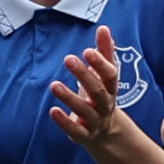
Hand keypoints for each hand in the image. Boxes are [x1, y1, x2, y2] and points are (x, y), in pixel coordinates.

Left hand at [48, 29, 144, 163]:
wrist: (106, 132)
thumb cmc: (100, 95)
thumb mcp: (103, 75)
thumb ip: (104, 52)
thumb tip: (104, 28)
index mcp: (110, 88)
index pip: (110, 75)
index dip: (100, 63)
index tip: (88, 50)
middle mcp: (105, 105)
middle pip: (98, 91)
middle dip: (84, 75)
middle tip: (68, 59)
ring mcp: (95, 121)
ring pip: (85, 110)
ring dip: (69, 97)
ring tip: (53, 85)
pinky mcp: (84, 135)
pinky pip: (76, 130)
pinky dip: (65, 122)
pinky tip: (52, 111)